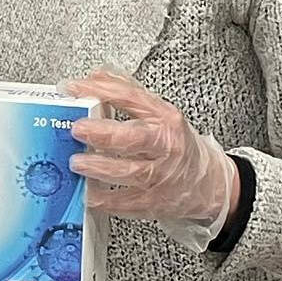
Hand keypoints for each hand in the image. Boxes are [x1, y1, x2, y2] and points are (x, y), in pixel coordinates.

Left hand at [63, 67, 237, 252]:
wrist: (207, 183)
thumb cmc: (177, 146)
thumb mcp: (158, 114)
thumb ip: (127, 93)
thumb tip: (96, 76)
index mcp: (166, 118)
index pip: (132, 99)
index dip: (100, 91)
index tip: (74, 89)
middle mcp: (166, 146)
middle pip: (136, 138)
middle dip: (104, 133)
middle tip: (77, 129)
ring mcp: (162, 176)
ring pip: (132, 172)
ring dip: (101, 168)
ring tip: (77, 163)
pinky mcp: (155, 203)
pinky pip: (128, 203)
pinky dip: (106, 200)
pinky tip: (88, 194)